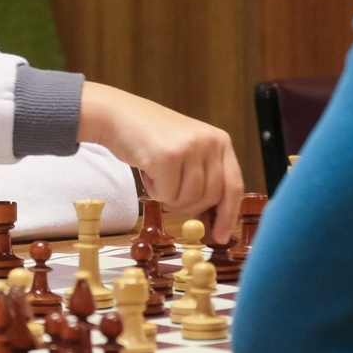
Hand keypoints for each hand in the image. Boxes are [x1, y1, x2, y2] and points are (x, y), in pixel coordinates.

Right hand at [77, 82, 243, 239]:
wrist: (119, 116)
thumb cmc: (151, 138)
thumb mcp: (188, 152)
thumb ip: (204, 177)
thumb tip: (215, 220)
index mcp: (220, 141)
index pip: (234, 186)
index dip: (228, 215)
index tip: (220, 236)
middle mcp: (210, 142)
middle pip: (211, 197)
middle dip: (189, 206)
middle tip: (169, 193)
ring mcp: (190, 148)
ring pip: (188, 199)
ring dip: (169, 196)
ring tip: (157, 174)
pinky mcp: (168, 156)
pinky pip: (167, 195)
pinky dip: (155, 191)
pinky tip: (148, 171)